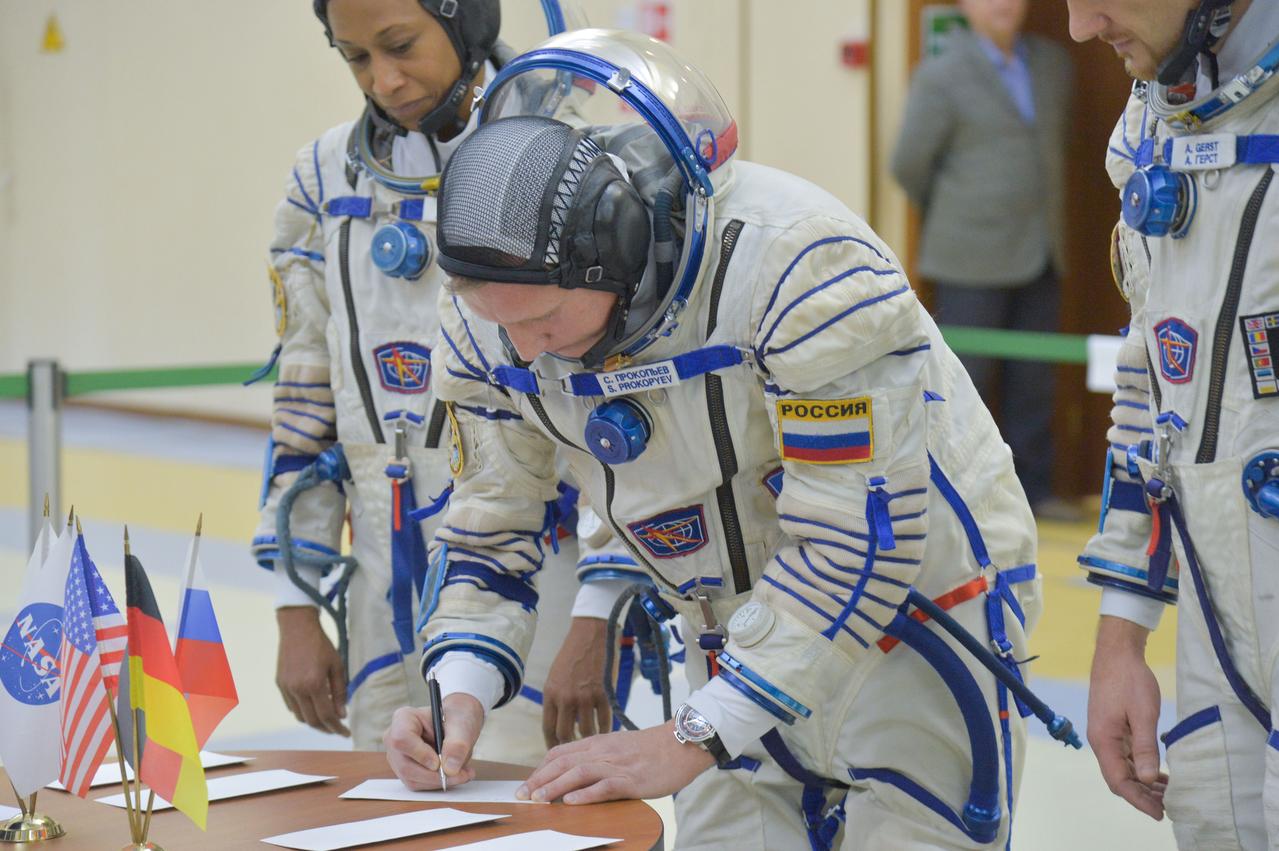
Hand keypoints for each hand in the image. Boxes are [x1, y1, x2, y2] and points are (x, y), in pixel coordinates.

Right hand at [275, 606, 348, 736]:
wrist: (297, 628)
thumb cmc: (321, 645)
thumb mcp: (337, 665)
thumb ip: (339, 691)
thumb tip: (342, 714)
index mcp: (314, 684)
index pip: (326, 716)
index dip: (337, 728)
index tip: (345, 733)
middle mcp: (298, 689)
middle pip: (312, 720)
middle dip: (326, 728)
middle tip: (337, 729)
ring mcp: (286, 688)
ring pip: (300, 716)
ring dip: (314, 722)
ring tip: (326, 720)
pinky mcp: (280, 684)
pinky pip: (291, 706)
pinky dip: (303, 712)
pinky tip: (312, 708)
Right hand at [384, 693, 484, 789]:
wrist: (458, 725)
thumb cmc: (457, 718)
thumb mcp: (462, 725)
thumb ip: (457, 744)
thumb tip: (450, 768)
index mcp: (403, 719)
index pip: (401, 739)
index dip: (420, 754)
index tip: (440, 762)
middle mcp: (394, 739)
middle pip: (406, 766)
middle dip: (435, 775)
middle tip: (461, 774)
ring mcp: (398, 758)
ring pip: (412, 779)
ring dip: (439, 781)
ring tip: (463, 773)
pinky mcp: (406, 772)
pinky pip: (418, 785)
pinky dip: (438, 784)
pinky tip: (455, 775)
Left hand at [517, 720, 714, 803]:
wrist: (681, 743)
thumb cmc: (651, 749)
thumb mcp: (619, 747)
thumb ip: (598, 756)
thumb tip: (576, 774)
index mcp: (598, 743)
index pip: (561, 752)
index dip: (540, 768)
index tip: (525, 784)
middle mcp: (603, 751)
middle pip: (564, 762)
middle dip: (540, 779)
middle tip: (522, 796)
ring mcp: (617, 765)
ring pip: (579, 772)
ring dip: (555, 786)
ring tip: (539, 800)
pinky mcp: (633, 780)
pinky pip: (606, 786)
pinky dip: (587, 794)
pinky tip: (572, 802)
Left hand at [542, 617, 611, 746]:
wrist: (591, 635)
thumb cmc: (572, 654)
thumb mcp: (556, 677)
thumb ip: (557, 700)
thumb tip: (561, 724)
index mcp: (550, 694)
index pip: (548, 729)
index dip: (552, 745)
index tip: (557, 754)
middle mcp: (565, 698)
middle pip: (565, 734)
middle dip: (570, 747)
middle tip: (576, 755)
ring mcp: (585, 697)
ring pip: (586, 731)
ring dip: (589, 739)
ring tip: (594, 744)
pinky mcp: (603, 695)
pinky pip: (604, 721)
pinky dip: (605, 729)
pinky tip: (607, 732)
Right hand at [1088, 615, 1166, 819]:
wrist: (1116, 653)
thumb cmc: (1129, 680)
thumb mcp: (1142, 714)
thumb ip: (1144, 748)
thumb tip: (1146, 779)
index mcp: (1103, 740)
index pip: (1119, 781)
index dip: (1139, 800)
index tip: (1160, 813)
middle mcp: (1101, 741)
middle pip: (1119, 779)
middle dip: (1143, 795)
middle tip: (1169, 807)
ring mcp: (1106, 735)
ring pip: (1123, 769)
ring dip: (1143, 783)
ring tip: (1169, 793)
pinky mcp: (1113, 728)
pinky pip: (1126, 757)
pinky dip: (1141, 768)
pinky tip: (1158, 773)